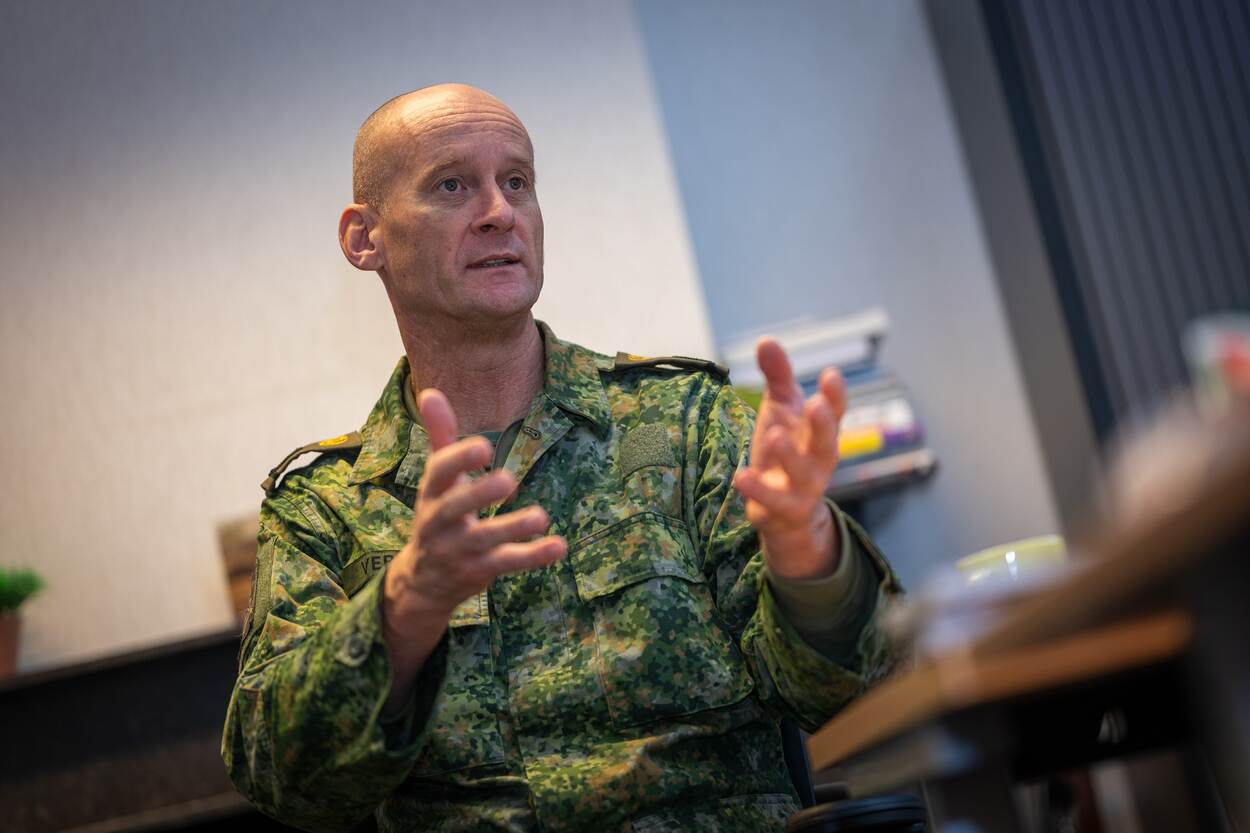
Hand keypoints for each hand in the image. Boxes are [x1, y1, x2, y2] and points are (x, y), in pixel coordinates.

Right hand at [380, 389, 565, 709]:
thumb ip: (440, 436)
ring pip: (484, 540)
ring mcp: (458, 550)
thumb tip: (429, 391)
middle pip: (454, 509)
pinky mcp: (478, 572)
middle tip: (508, 480)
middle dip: (478, 495)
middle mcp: (439, 523)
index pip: (438, 473)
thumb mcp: (437, 479)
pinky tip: (558, 546)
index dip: (458, 460)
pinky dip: (532, 556)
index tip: (484, 447)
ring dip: (512, 528)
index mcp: (430, 493)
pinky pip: (506, 563)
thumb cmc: (437, 516)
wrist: (421, 582)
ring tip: (541, 516)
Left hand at [732, 338, 846, 579]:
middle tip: (816, 405)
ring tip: (775, 435)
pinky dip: (758, 490)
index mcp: (820, 431)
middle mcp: (819, 459)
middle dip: (824, 425)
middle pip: (827, 442)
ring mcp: (804, 487)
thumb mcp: (781, 409)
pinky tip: (741, 476)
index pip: (835, 412)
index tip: (831, 375)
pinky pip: (773, 501)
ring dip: (789, 455)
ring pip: (802, 473)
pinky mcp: (784, 509)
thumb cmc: (785, 449)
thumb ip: (777, 377)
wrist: (782, 510)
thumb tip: (766, 339)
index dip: (835, 395)